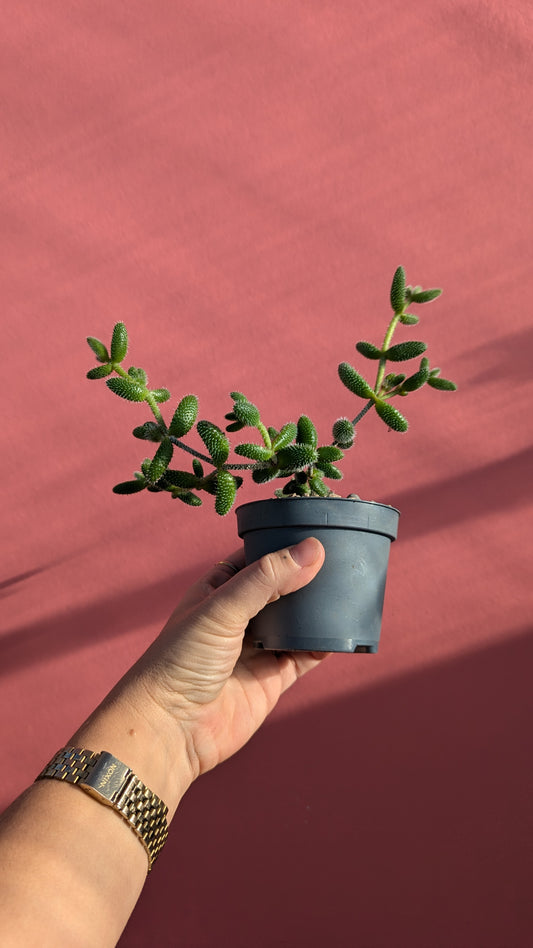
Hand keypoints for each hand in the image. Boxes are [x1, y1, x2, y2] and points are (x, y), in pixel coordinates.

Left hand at [134, 537, 326, 779]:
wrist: (172, 729)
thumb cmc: (181, 661)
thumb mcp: (222, 608)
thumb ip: (267, 579)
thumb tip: (312, 550)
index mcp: (219, 589)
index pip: (258, 557)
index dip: (284, 544)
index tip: (317, 531)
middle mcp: (240, 616)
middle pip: (283, 588)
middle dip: (308, 575)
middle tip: (344, 558)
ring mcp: (257, 647)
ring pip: (298, 621)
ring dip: (319, 609)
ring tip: (350, 589)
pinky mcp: (272, 679)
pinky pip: (305, 656)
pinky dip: (324, 644)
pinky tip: (342, 631)